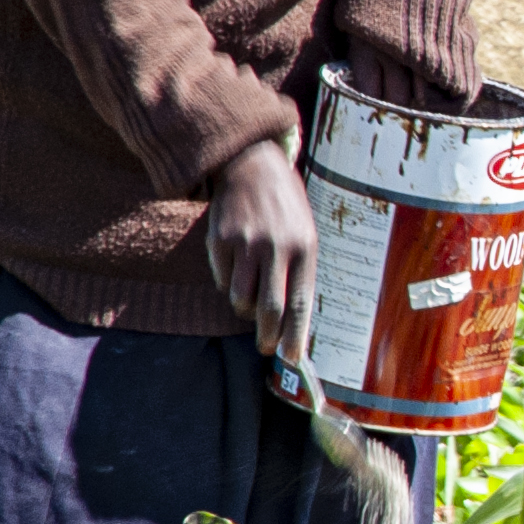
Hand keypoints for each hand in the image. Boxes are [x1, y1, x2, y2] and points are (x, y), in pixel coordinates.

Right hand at [205, 139, 318, 354]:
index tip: (291, 359)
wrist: (252, 164)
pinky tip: (237, 263)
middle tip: (267, 348)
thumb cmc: (285, 206)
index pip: (300, 303)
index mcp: (304, 248)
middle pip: (269, 309)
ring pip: (241, 300)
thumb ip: (299, 272)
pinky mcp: (219, 241)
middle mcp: (275, 248)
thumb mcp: (305, 233)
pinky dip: (229, 282)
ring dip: (246, 308)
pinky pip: (223, 280)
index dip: (295, 336)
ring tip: (252, 298)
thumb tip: (292, 322)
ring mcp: (245, 244)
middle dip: (268, 337)